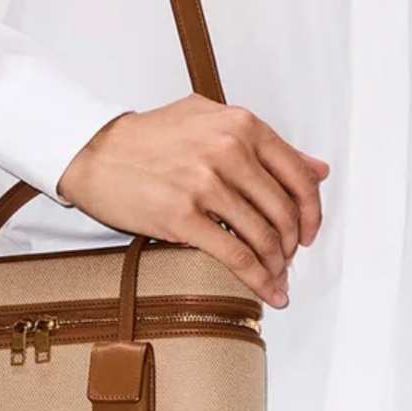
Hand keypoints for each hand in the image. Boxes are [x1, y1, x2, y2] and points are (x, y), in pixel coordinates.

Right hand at [57, 95, 329, 308]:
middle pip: (283, 210)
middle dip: (293, 243)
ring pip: (263, 236)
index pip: (298, 174)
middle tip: (289, 258)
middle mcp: (228, 150)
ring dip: (277, 264)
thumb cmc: (147, 138)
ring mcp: (206, 184)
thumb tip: (318, 168)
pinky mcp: (182, 216)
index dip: (311, 210)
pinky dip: (257, 278)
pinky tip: (266, 290)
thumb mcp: (210, 120)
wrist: (93, 151)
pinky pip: (235, 255)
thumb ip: (264, 143)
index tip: (309, 230)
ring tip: (277, 277)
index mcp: (240, 125)